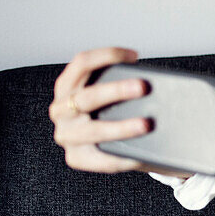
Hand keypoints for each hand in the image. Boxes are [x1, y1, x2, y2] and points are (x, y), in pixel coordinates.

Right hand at [48, 47, 157, 173]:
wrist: (108, 143)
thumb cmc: (112, 110)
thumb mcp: (110, 92)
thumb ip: (121, 84)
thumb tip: (153, 82)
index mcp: (67, 86)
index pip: (81, 63)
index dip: (106, 55)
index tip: (134, 56)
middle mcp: (61, 109)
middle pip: (87, 97)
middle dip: (116, 90)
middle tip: (143, 87)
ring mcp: (66, 135)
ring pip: (93, 130)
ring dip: (121, 127)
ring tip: (146, 125)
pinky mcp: (75, 157)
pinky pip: (99, 159)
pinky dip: (121, 157)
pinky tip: (138, 155)